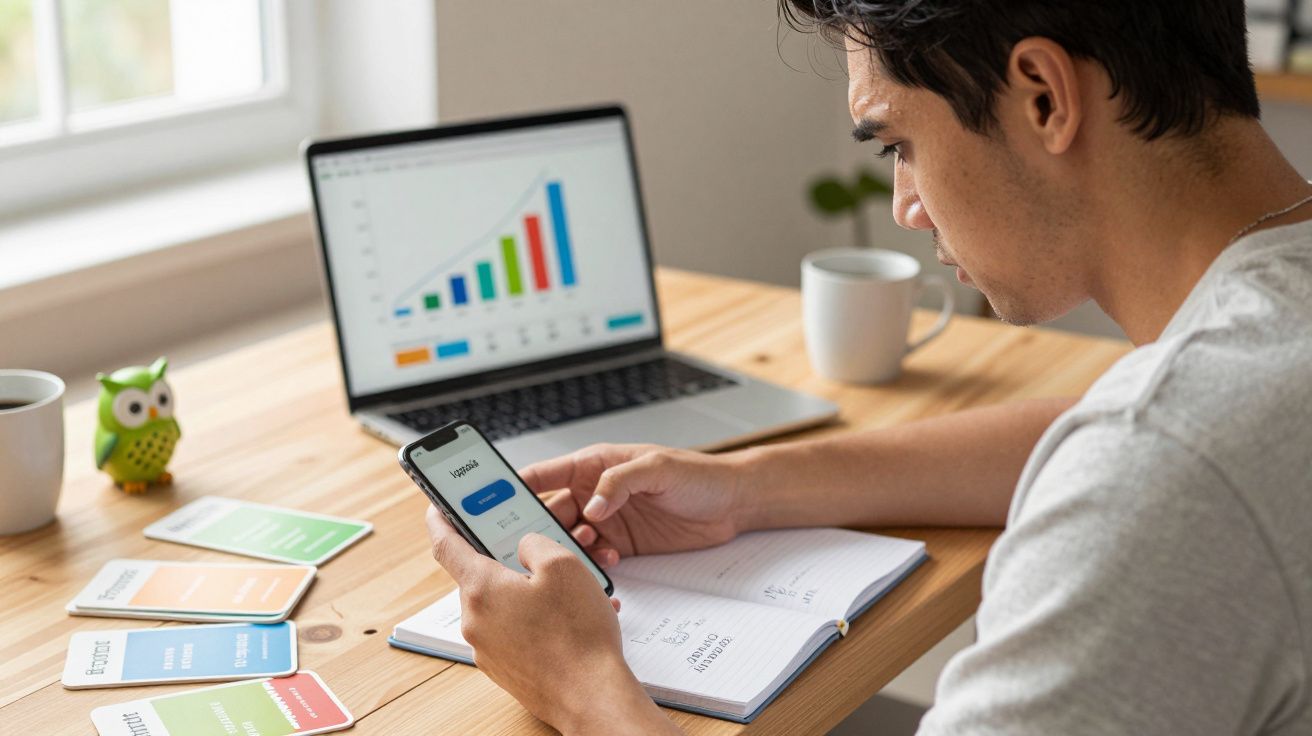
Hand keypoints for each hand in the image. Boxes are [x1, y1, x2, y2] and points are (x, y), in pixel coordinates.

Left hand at [425, 506, 677, 734]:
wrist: (592, 697)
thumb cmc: (579, 636)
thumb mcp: (564, 565)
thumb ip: (535, 543)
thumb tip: (524, 547)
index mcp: (481, 588)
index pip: (446, 545)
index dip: (441, 520)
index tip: (437, 508)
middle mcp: (476, 620)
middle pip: (482, 576)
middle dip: (507, 561)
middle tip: (534, 550)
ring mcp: (488, 649)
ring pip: (503, 605)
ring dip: (528, 593)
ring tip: (568, 592)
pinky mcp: (505, 669)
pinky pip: (515, 632)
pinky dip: (536, 620)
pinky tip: (569, 620)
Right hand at [525, 444, 746, 565]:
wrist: (733, 503)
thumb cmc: (698, 474)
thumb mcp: (658, 468)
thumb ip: (619, 483)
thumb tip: (591, 506)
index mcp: (594, 465)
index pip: (544, 474)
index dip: (514, 486)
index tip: (489, 503)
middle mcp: (594, 492)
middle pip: (549, 511)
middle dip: (539, 528)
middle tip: (535, 544)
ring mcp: (607, 520)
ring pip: (568, 538)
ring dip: (568, 549)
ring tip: (583, 551)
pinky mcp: (622, 544)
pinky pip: (593, 557)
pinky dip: (592, 564)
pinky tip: (606, 563)